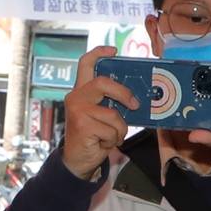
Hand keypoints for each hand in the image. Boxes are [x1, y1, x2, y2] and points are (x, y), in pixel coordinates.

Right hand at [62, 46, 135, 180]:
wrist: (77, 160)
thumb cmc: (92, 136)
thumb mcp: (100, 115)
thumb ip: (110, 102)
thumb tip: (134, 97)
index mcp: (81, 91)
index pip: (85, 64)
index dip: (99, 53)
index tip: (114, 50)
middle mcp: (76, 97)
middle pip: (103, 83)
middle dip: (123, 93)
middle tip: (134, 104)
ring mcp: (78, 110)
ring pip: (113, 114)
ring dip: (119, 130)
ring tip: (110, 136)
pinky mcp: (82, 125)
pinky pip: (112, 130)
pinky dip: (113, 140)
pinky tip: (102, 143)